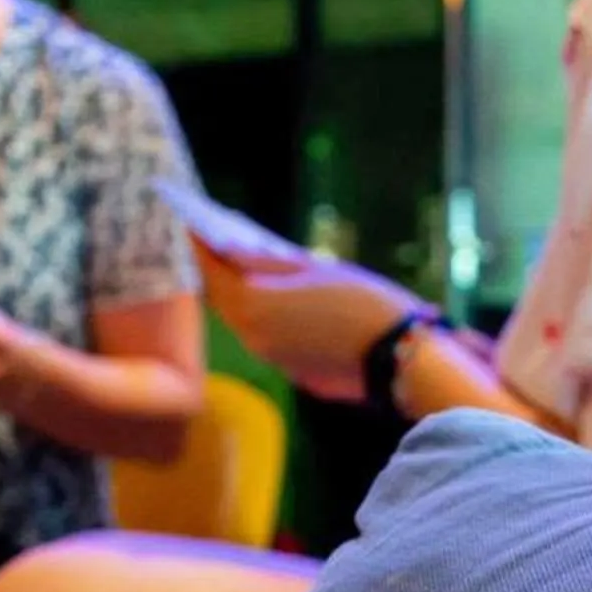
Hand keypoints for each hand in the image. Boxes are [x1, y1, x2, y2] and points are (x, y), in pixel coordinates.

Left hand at [199, 247, 421, 402]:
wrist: (399, 355)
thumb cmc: (362, 301)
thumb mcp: (314, 269)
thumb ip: (268, 263)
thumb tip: (234, 251)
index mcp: (253, 306)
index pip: (213, 270)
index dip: (201, 245)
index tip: (192, 223)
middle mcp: (252, 336)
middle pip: (221, 297)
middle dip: (215, 269)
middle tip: (213, 241)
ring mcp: (269, 356)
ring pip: (241, 318)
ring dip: (237, 292)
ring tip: (240, 264)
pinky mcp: (288, 369)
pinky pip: (263, 334)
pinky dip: (259, 312)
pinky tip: (270, 295)